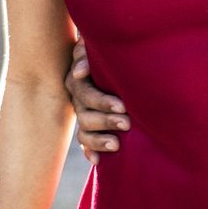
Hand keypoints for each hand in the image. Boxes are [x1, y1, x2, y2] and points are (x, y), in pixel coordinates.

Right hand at [64, 37, 128, 164]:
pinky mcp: (91, 129)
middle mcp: (80, 99)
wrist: (124, 63)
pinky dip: (91, 151)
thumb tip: (80, 72)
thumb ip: (88, 52)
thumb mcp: (101, 48)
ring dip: (99, 140)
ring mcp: (84, 115)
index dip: (102, 101)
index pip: (84, 92)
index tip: (123, 106)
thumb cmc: (115, 52)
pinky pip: (86, 144)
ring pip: (84, 132)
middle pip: (86, 115)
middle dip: (106, 120)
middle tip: (128, 123)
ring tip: (117, 144)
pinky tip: (98, 160)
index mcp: (80, 79)